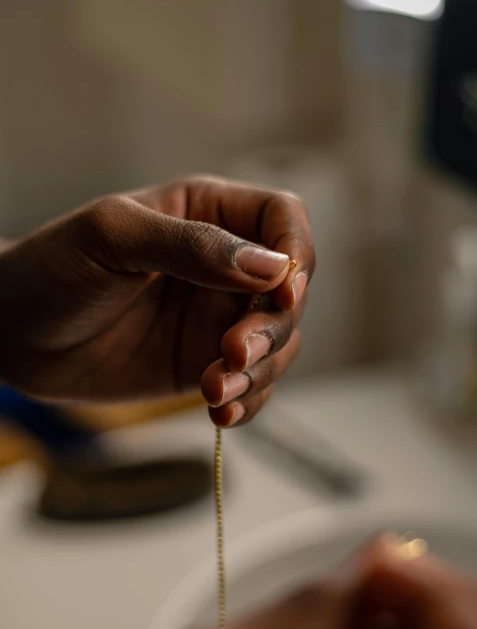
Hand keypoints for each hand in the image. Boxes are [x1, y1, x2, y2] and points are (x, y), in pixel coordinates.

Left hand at [0, 176, 313, 421]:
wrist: (14, 334)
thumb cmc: (54, 268)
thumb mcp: (114, 238)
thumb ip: (192, 246)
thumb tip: (273, 268)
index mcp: (209, 215)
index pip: (284, 220)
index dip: (296, 254)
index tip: (283, 293)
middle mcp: (224, 266)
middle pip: (291, 292)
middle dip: (272, 327)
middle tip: (231, 352)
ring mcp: (217, 318)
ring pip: (279, 344)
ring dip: (260, 372)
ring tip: (213, 391)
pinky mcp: (205, 364)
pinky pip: (251, 385)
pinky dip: (248, 402)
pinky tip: (219, 414)